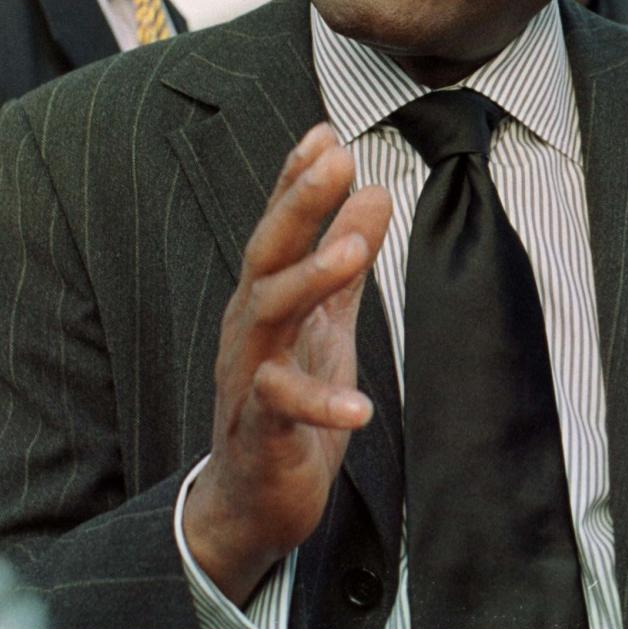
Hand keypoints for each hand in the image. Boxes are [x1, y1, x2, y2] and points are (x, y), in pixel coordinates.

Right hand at [183, 124, 391, 606]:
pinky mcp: (261, 431)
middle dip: (299, 204)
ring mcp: (250, 375)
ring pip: (269, 314)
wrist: (252, 496)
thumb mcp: (326, 318)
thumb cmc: (289, 396)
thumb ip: (345, 258)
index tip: (326, 132)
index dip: (296, 179)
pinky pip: (284, 408)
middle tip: (337, 160)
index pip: (278, 226)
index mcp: (265, 294)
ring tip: (356, 250)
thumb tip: (377, 190)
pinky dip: (321, 402)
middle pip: (268, 253)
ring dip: (311, 278)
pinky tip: (359, 405)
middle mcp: (249, 325)